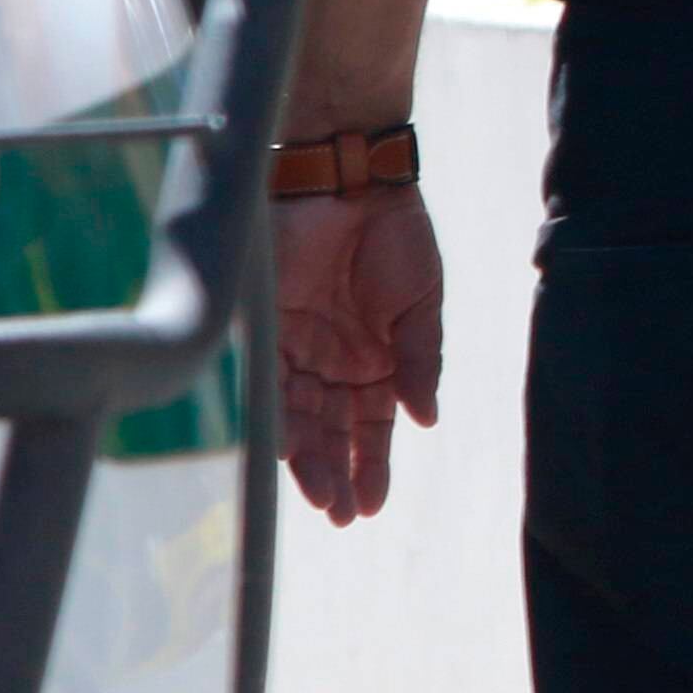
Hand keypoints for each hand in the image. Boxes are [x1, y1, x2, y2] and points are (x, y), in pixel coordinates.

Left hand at [277, 188, 442, 524]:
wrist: (350, 179)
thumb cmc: (395, 236)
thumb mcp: (421, 304)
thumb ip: (420, 361)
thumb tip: (426, 419)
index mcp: (374, 359)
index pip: (370, 425)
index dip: (372, 465)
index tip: (374, 505)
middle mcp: (332, 361)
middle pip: (332, 430)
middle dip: (339, 473)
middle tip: (344, 514)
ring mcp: (298, 347)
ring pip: (300, 417)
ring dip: (311, 460)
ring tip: (324, 496)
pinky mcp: (266, 328)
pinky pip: (269, 383)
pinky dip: (280, 417)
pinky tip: (291, 450)